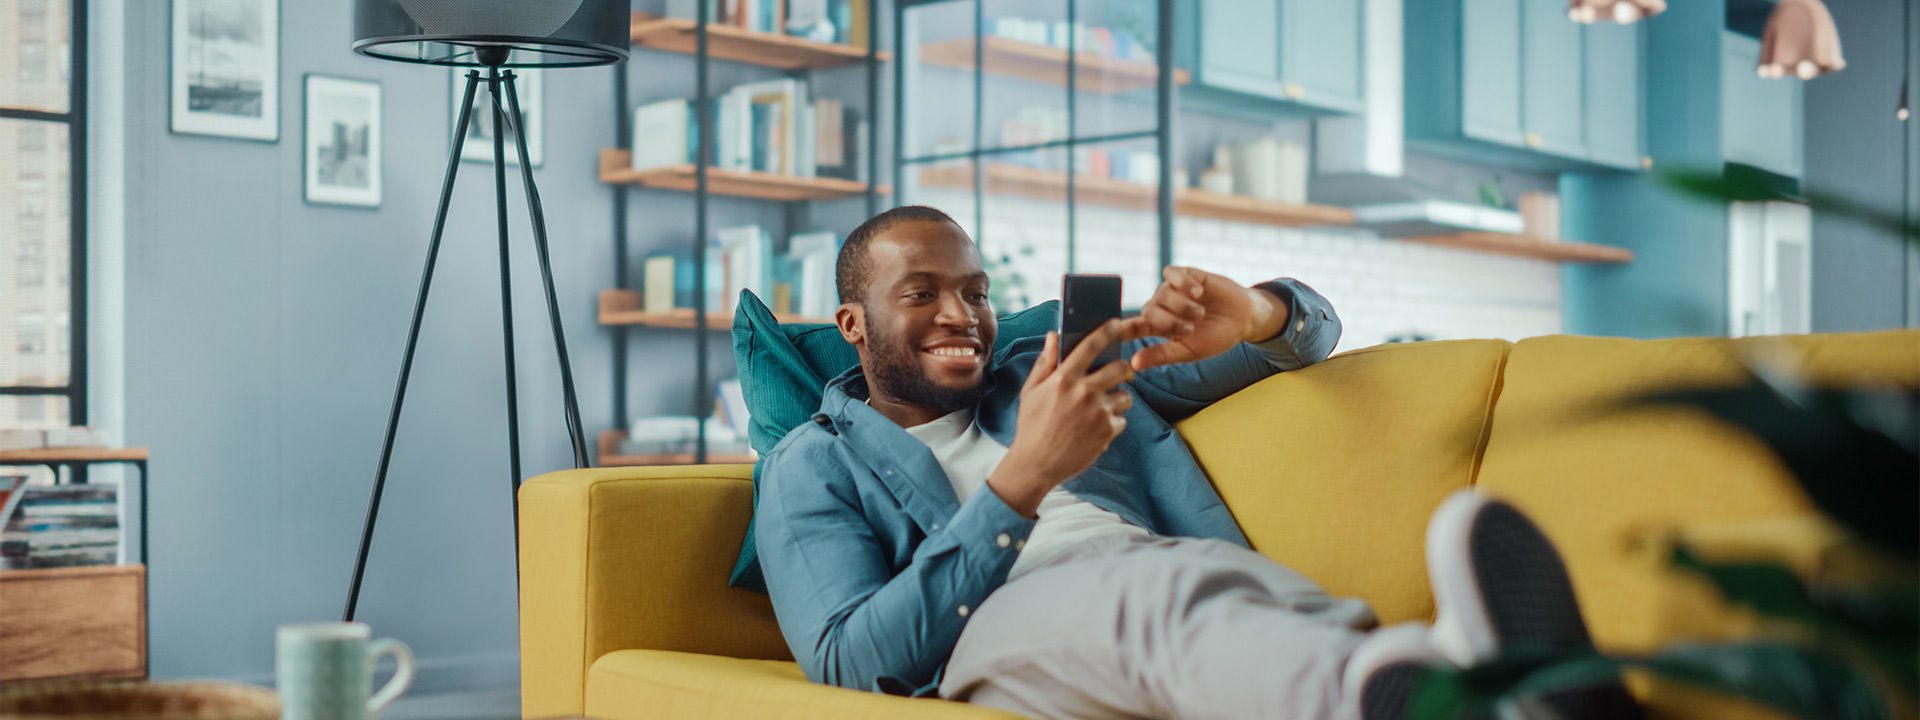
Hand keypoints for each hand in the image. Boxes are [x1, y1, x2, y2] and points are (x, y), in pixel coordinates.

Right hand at [988, 322, 1133, 517]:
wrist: (1036, 464)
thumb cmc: (1031, 425)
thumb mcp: (1031, 390)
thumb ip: (1045, 362)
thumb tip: (1053, 335)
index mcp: (1063, 378)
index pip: (1091, 345)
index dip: (1107, 331)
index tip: (1117, 323)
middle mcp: (1084, 392)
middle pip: (1120, 367)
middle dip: (1124, 368)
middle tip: (1120, 372)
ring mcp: (1098, 412)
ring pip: (1125, 395)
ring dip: (1119, 398)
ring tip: (1103, 406)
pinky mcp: (1107, 432)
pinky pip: (1122, 419)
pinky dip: (1113, 422)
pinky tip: (1096, 427)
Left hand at [1121, 267, 1286, 370]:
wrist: (1243, 319)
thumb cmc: (1215, 337)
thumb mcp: (1189, 352)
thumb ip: (1162, 355)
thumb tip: (1134, 364)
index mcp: (1159, 328)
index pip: (1132, 328)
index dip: (1121, 330)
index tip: (1112, 333)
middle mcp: (1162, 307)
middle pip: (1148, 311)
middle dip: (1169, 321)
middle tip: (1190, 327)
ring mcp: (1173, 290)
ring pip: (1162, 294)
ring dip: (1182, 306)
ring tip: (1200, 313)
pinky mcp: (1185, 274)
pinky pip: (1171, 274)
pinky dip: (1183, 283)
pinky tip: (1198, 291)